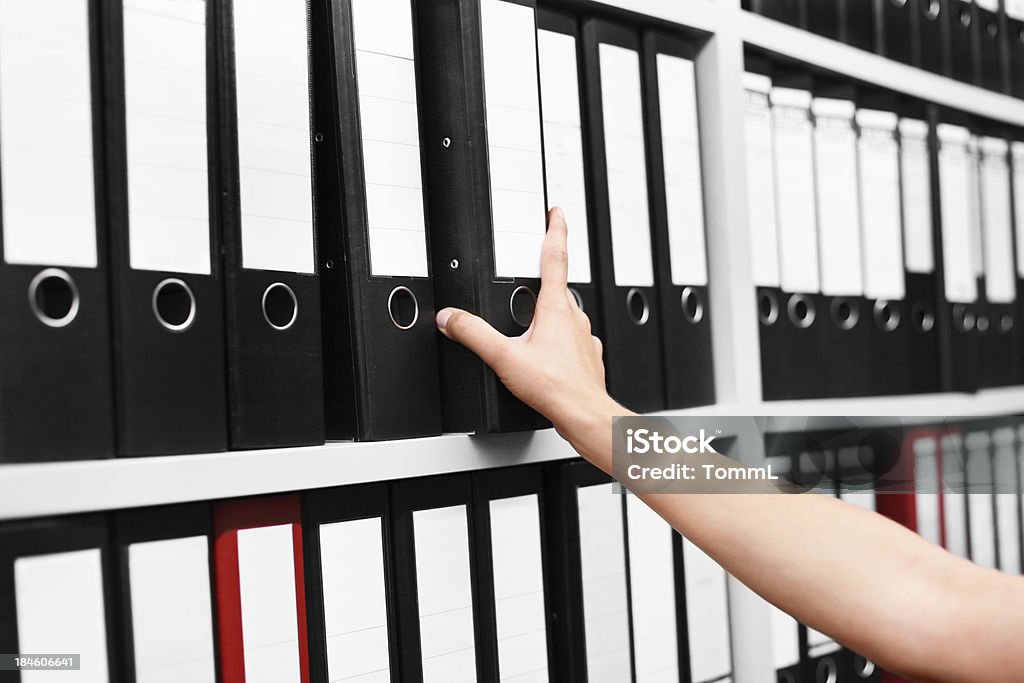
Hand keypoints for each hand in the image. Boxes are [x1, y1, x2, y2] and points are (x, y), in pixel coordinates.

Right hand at [435, 208, 622, 444]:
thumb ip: (473, 334)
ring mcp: (584, 338)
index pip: (556, 257)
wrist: (584, 414)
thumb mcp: (504, 357)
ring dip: (552, 313)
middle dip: (546, 278)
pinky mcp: (588, 358)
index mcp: (555, 308)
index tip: (557, 213)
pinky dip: (561, 342)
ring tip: (532, 325)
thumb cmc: (555, 387)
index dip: (555, 230)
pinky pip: (574, 341)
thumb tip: (451, 319)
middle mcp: (574, 318)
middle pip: (559, 287)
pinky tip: (548, 357)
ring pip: (567, 315)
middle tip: (533, 273)